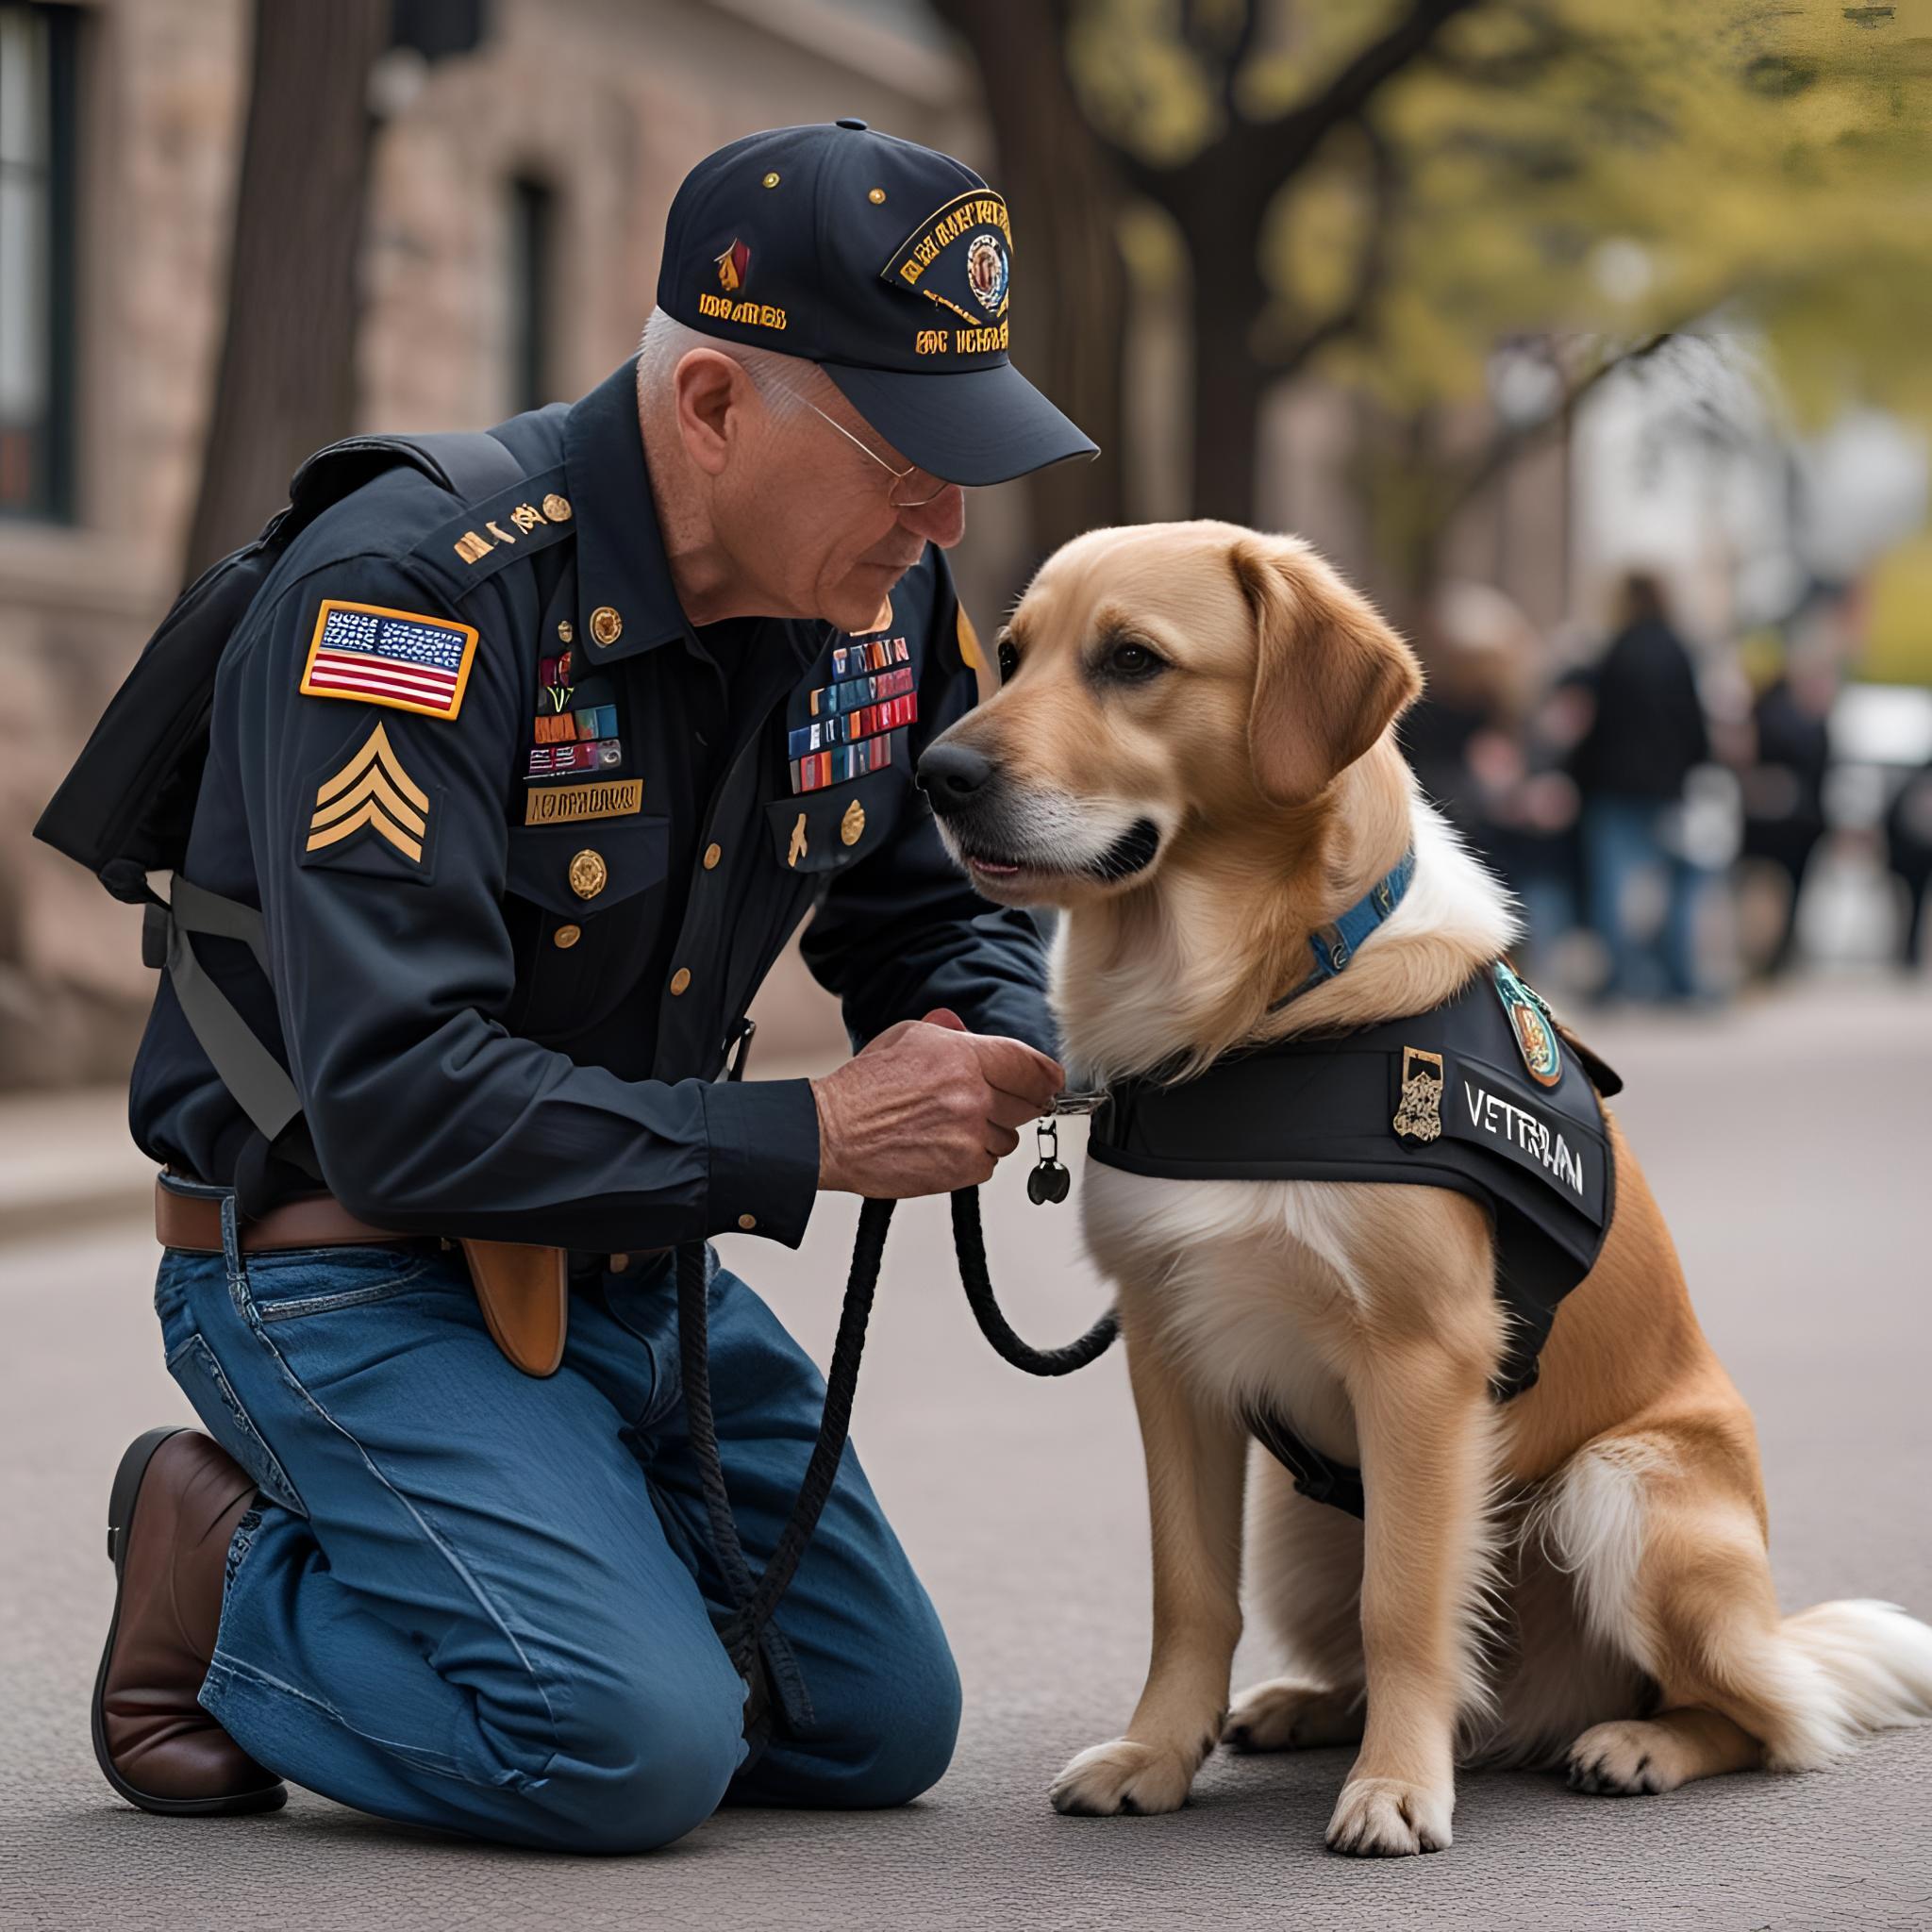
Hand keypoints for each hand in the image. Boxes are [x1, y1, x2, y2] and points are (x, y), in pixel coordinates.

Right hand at [811, 1007, 1063, 1197]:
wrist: (832, 1133)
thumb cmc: (862, 1089)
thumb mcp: (905, 1038)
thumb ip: (947, 1034)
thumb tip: (969, 1033)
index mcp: (963, 1057)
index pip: (1029, 1065)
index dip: (1047, 1075)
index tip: (1052, 1081)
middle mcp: (972, 1094)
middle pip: (1028, 1104)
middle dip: (1015, 1104)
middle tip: (989, 1105)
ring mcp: (970, 1134)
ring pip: (1008, 1138)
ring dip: (989, 1134)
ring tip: (950, 1127)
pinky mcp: (961, 1170)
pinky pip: (988, 1165)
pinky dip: (972, 1159)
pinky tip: (944, 1148)